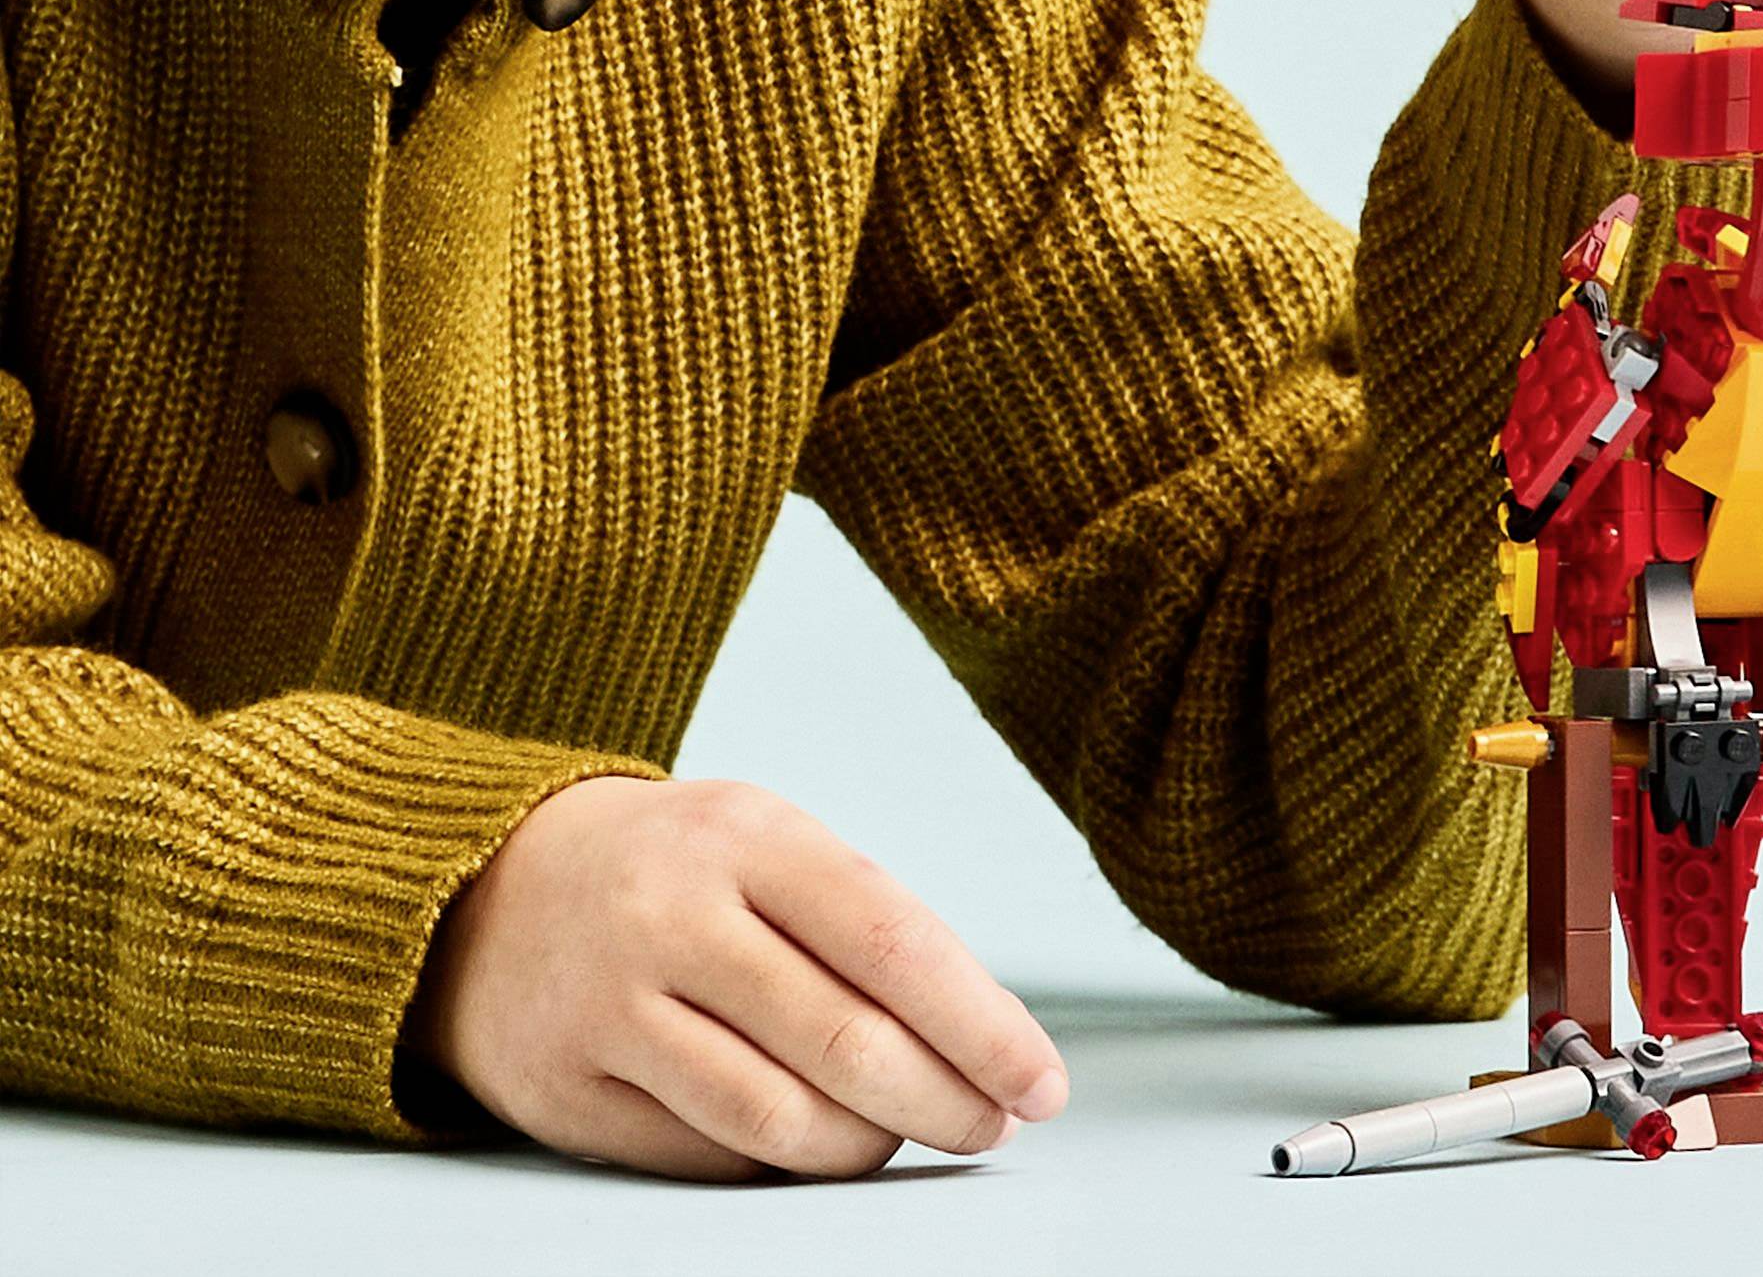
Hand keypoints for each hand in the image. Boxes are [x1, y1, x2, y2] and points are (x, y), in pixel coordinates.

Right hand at [403, 774, 1067, 1180]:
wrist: (483, 891)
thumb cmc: (672, 870)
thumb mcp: (765, 845)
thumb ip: (860, 922)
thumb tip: (981, 1032)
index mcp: (749, 835)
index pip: (894, 941)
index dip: (981, 1023)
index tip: (1040, 1080)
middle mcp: (676, 914)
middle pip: (845, 1037)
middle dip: (943, 1098)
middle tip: (990, 1125)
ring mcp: (614, 1005)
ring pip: (778, 1115)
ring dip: (867, 1146)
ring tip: (903, 1136)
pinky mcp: (568, 1090)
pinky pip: (706, 1155)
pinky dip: (779, 1164)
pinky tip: (813, 1145)